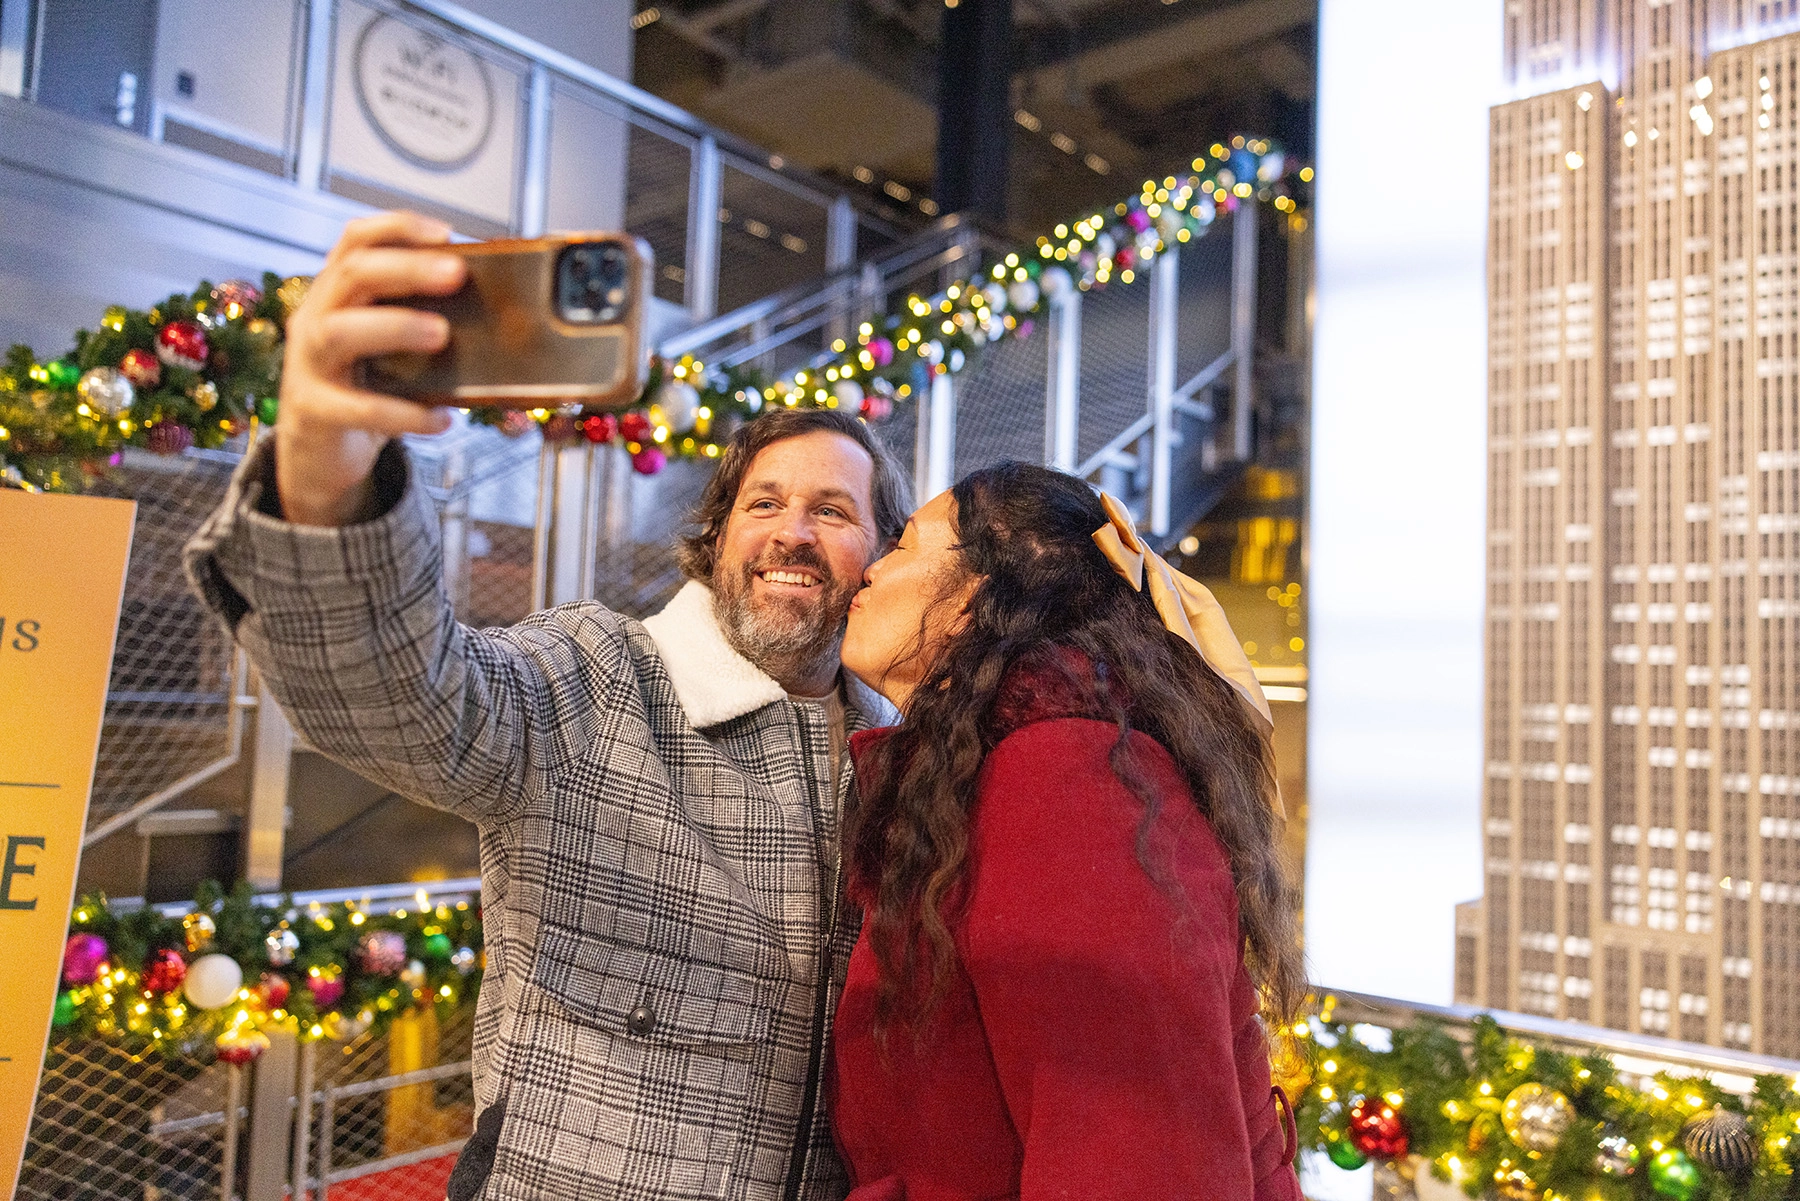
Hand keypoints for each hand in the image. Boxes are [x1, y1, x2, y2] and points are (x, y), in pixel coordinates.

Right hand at [275, 212, 466, 525]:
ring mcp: (309, 364)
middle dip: (406, 268)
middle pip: (352, 275)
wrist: (320, 452)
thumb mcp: (389, 347)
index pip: (355, 241)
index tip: (443, 233)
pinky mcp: (315, 411)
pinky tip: (440, 418)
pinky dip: (402, 413)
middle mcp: (317, 318)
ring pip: (340, 332)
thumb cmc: (362, 389)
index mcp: (337, 294)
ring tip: (442, 334)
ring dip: (395, 326)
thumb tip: (493, 306)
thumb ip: (422, 320)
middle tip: (455, 274)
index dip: (397, 228)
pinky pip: (356, 408)